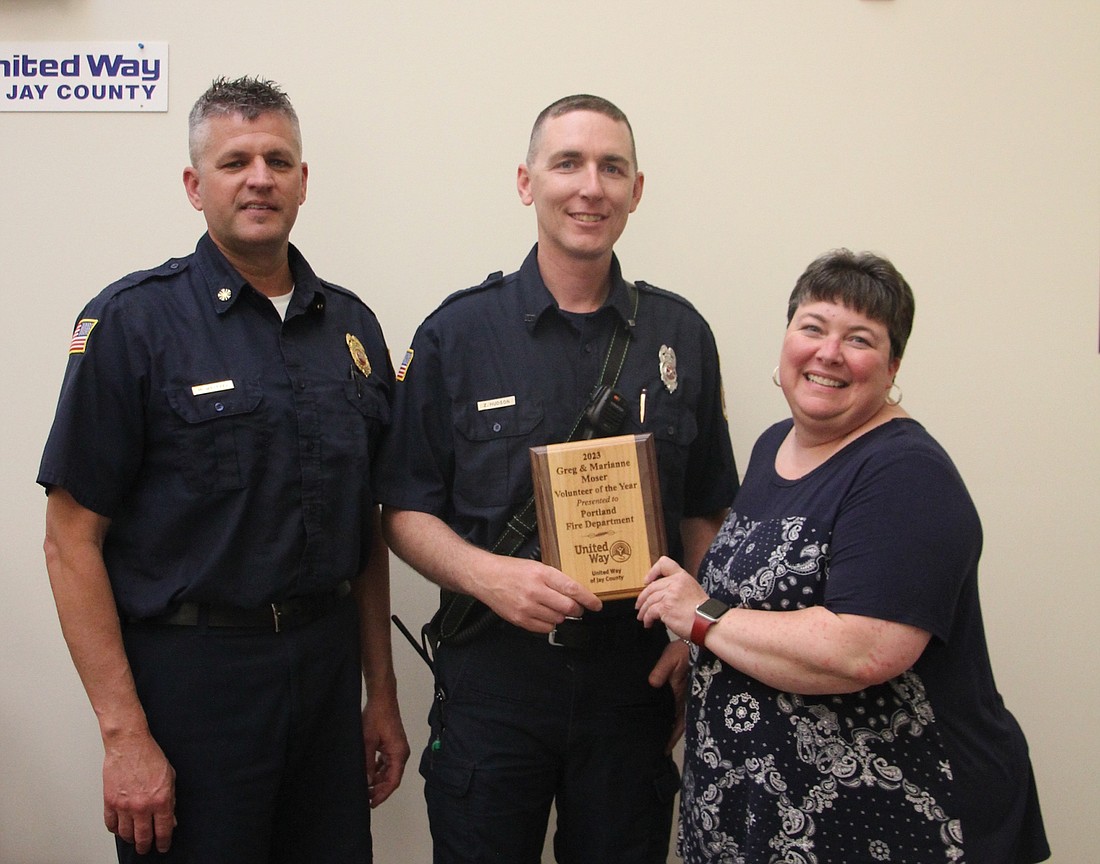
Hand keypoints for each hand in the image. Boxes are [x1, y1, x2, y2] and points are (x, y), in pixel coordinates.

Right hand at [101, 731, 175, 853]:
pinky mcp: (109, 802)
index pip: (163, 830)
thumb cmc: (150, 757)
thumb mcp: (170, 777)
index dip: (164, 842)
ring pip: (126, 834)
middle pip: (143, 837)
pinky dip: (115, 830)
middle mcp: (142, 806)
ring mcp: (124, 805)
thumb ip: (171, 800)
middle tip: (147, 848)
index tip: (163, 846)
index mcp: (160, 800)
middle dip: (146, 846)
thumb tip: (171, 819)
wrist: (129, 745)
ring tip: (134, 840)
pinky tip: (120, 829)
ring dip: (130, 840)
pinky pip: (110, 824)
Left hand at [361, 694, 410, 807]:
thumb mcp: (367, 741)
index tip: (371, 803)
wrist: (382, 699)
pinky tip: (369, 774)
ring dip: (378, 780)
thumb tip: (367, 782)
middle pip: (392, 778)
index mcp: (399, 754)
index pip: (393, 781)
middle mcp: (401, 753)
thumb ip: (367, 763)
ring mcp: (398, 749)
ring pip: (389, 771)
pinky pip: (387, 763)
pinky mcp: (392, 745)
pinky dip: (379, 770)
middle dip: (379, 789)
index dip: (382, 794)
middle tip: (364, 798)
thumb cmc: (376, 716)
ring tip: (365, 788)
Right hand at [481, 556, 602, 632]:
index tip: (596, 604)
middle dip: (577, 609)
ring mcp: (527, 607)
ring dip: (561, 616)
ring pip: (558, 619)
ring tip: (553, 608)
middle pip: (568, 607)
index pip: (572, 588)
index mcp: (542, 574)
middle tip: (577, 608)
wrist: (486, 577)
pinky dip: (549, 623)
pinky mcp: (520, 619)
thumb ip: (555, 578)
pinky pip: (545, 628)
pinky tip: (544, 614)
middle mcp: (535, 591)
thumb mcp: (536, 566)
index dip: (588, 599)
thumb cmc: (511, 570)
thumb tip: (575, 592)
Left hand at [635, 556, 707, 640]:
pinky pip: (650, 612)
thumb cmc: (703, 612)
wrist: (708, 623)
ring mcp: (670, 594)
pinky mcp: (665, 607)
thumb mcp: (693, 591)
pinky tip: (648, 623)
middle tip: (640, 606)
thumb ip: (678, 588)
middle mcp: (675, 583)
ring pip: (649, 600)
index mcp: (682, 577)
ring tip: (643, 617)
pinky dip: (647, 618)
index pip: (664, 563)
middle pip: (651, 587)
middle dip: (642, 598)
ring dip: (643, 610)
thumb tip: (663, 595)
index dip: (653, 571)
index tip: (647, 581)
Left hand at [648, 638, 689, 752]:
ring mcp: (685, 696)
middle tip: (658, 752)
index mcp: (682, 694)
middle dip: (670, 737)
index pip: (678, 722)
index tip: (663, 750)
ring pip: (678, 719)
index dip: (671, 736)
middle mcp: (685, 699)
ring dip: (671, 729)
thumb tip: (653, 683)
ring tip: (658, 743)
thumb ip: (662, 669)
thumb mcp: (672, 656)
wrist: (696, 641)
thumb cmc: (684, 649)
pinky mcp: (683, 691)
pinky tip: (663, 724)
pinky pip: (678, 709)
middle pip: (678, 724)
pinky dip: (672, 719)